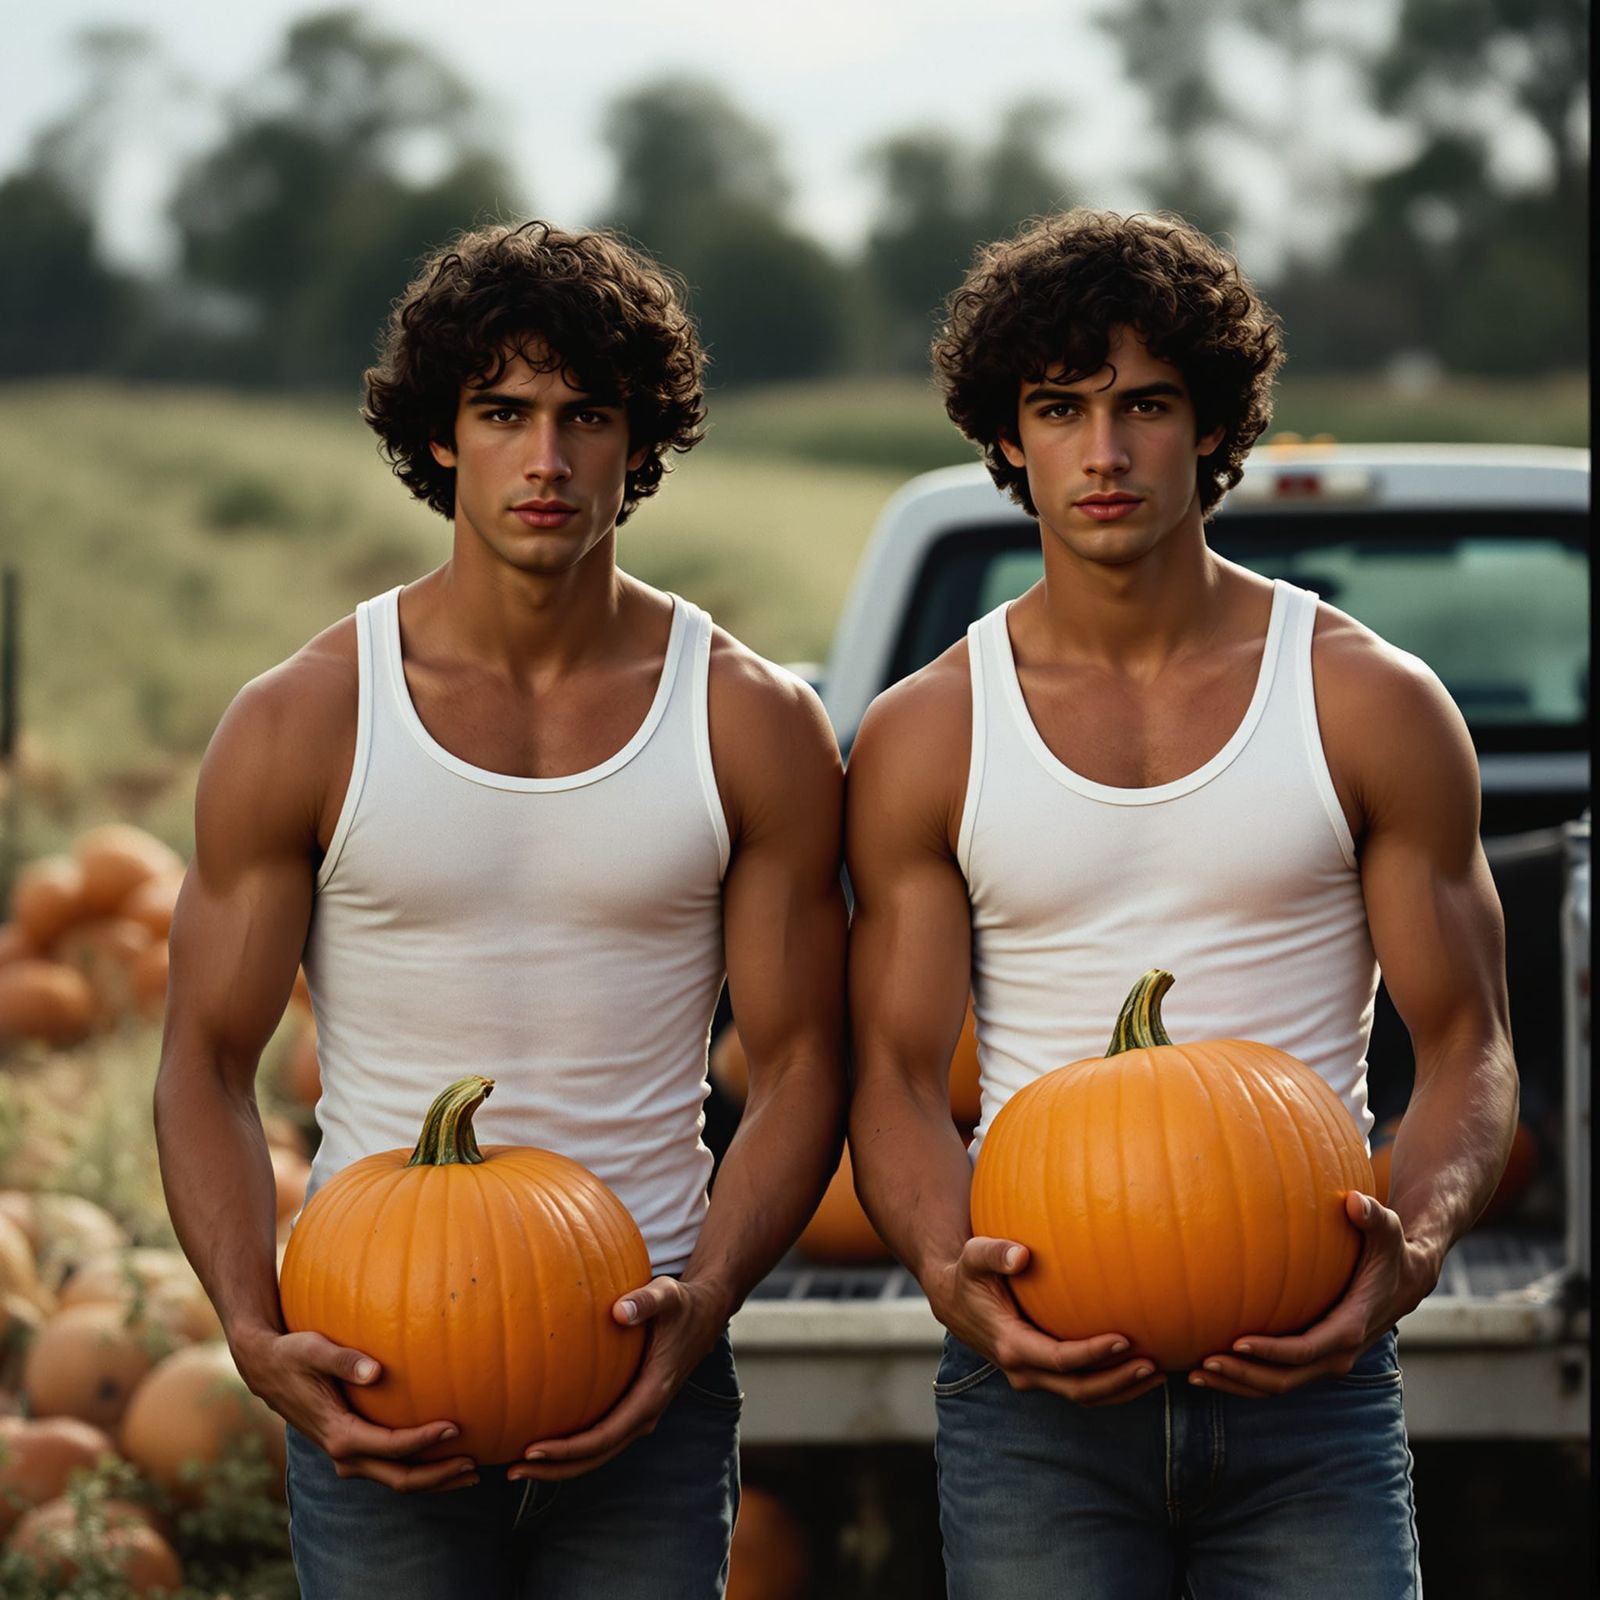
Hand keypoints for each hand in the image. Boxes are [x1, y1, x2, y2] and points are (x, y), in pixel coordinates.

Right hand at [231, 1325, 476, 1491]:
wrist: (264, 1368)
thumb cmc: (293, 1353)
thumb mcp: (313, 1350)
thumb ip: (343, 1360)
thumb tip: (375, 1370)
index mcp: (338, 1434)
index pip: (391, 1447)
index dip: (425, 1440)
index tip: (456, 1426)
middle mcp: (343, 1454)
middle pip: (399, 1478)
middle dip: (438, 1476)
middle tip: (476, 1465)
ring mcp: (347, 1456)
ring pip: (396, 1479)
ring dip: (433, 1480)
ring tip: (471, 1471)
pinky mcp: (351, 1449)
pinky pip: (389, 1467)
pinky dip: (419, 1468)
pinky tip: (445, 1457)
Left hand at [509, 1276, 724, 1481]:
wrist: (704, 1313)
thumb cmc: (681, 1303)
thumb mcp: (667, 1295)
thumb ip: (645, 1302)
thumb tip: (618, 1312)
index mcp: (651, 1395)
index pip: (605, 1437)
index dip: (568, 1449)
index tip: (532, 1450)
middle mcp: (645, 1413)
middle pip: (596, 1457)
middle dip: (555, 1468)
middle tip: (512, 1470)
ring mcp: (638, 1413)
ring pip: (597, 1452)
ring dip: (560, 1463)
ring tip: (517, 1465)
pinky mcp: (632, 1406)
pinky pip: (600, 1436)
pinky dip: (571, 1445)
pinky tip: (542, 1434)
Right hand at [929, 1236, 1164, 1408]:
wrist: (954, 1300)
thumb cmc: (969, 1273)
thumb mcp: (974, 1256)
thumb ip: (995, 1253)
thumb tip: (1022, 1255)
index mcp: (1010, 1345)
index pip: (1059, 1359)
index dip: (1093, 1354)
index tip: (1125, 1339)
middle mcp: (1023, 1370)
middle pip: (1079, 1390)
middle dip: (1118, 1382)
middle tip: (1154, 1364)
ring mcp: (1033, 1376)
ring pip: (1084, 1395)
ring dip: (1122, 1389)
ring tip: (1160, 1372)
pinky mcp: (1043, 1373)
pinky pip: (1081, 1386)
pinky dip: (1112, 1384)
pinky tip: (1140, 1368)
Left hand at [1188, 1191, 1439, 1397]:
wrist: (1406, 1280)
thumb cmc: (1390, 1250)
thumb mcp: (1387, 1231)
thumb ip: (1372, 1217)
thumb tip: (1354, 1202)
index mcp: (1350, 1328)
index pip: (1304, 1350)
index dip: (1270, 1351)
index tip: (1235, 1343)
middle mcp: (1337, 1354)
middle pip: (1284, 1379)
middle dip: (1242, 1375)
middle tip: (1199, 1363)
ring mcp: (1324, 1360)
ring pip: (1277, 1386)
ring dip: (1237, 1384)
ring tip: (1193, 1372)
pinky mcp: (1313, 1357)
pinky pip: (1277, 1376)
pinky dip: (1245, 1377)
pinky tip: (1211, 1364)